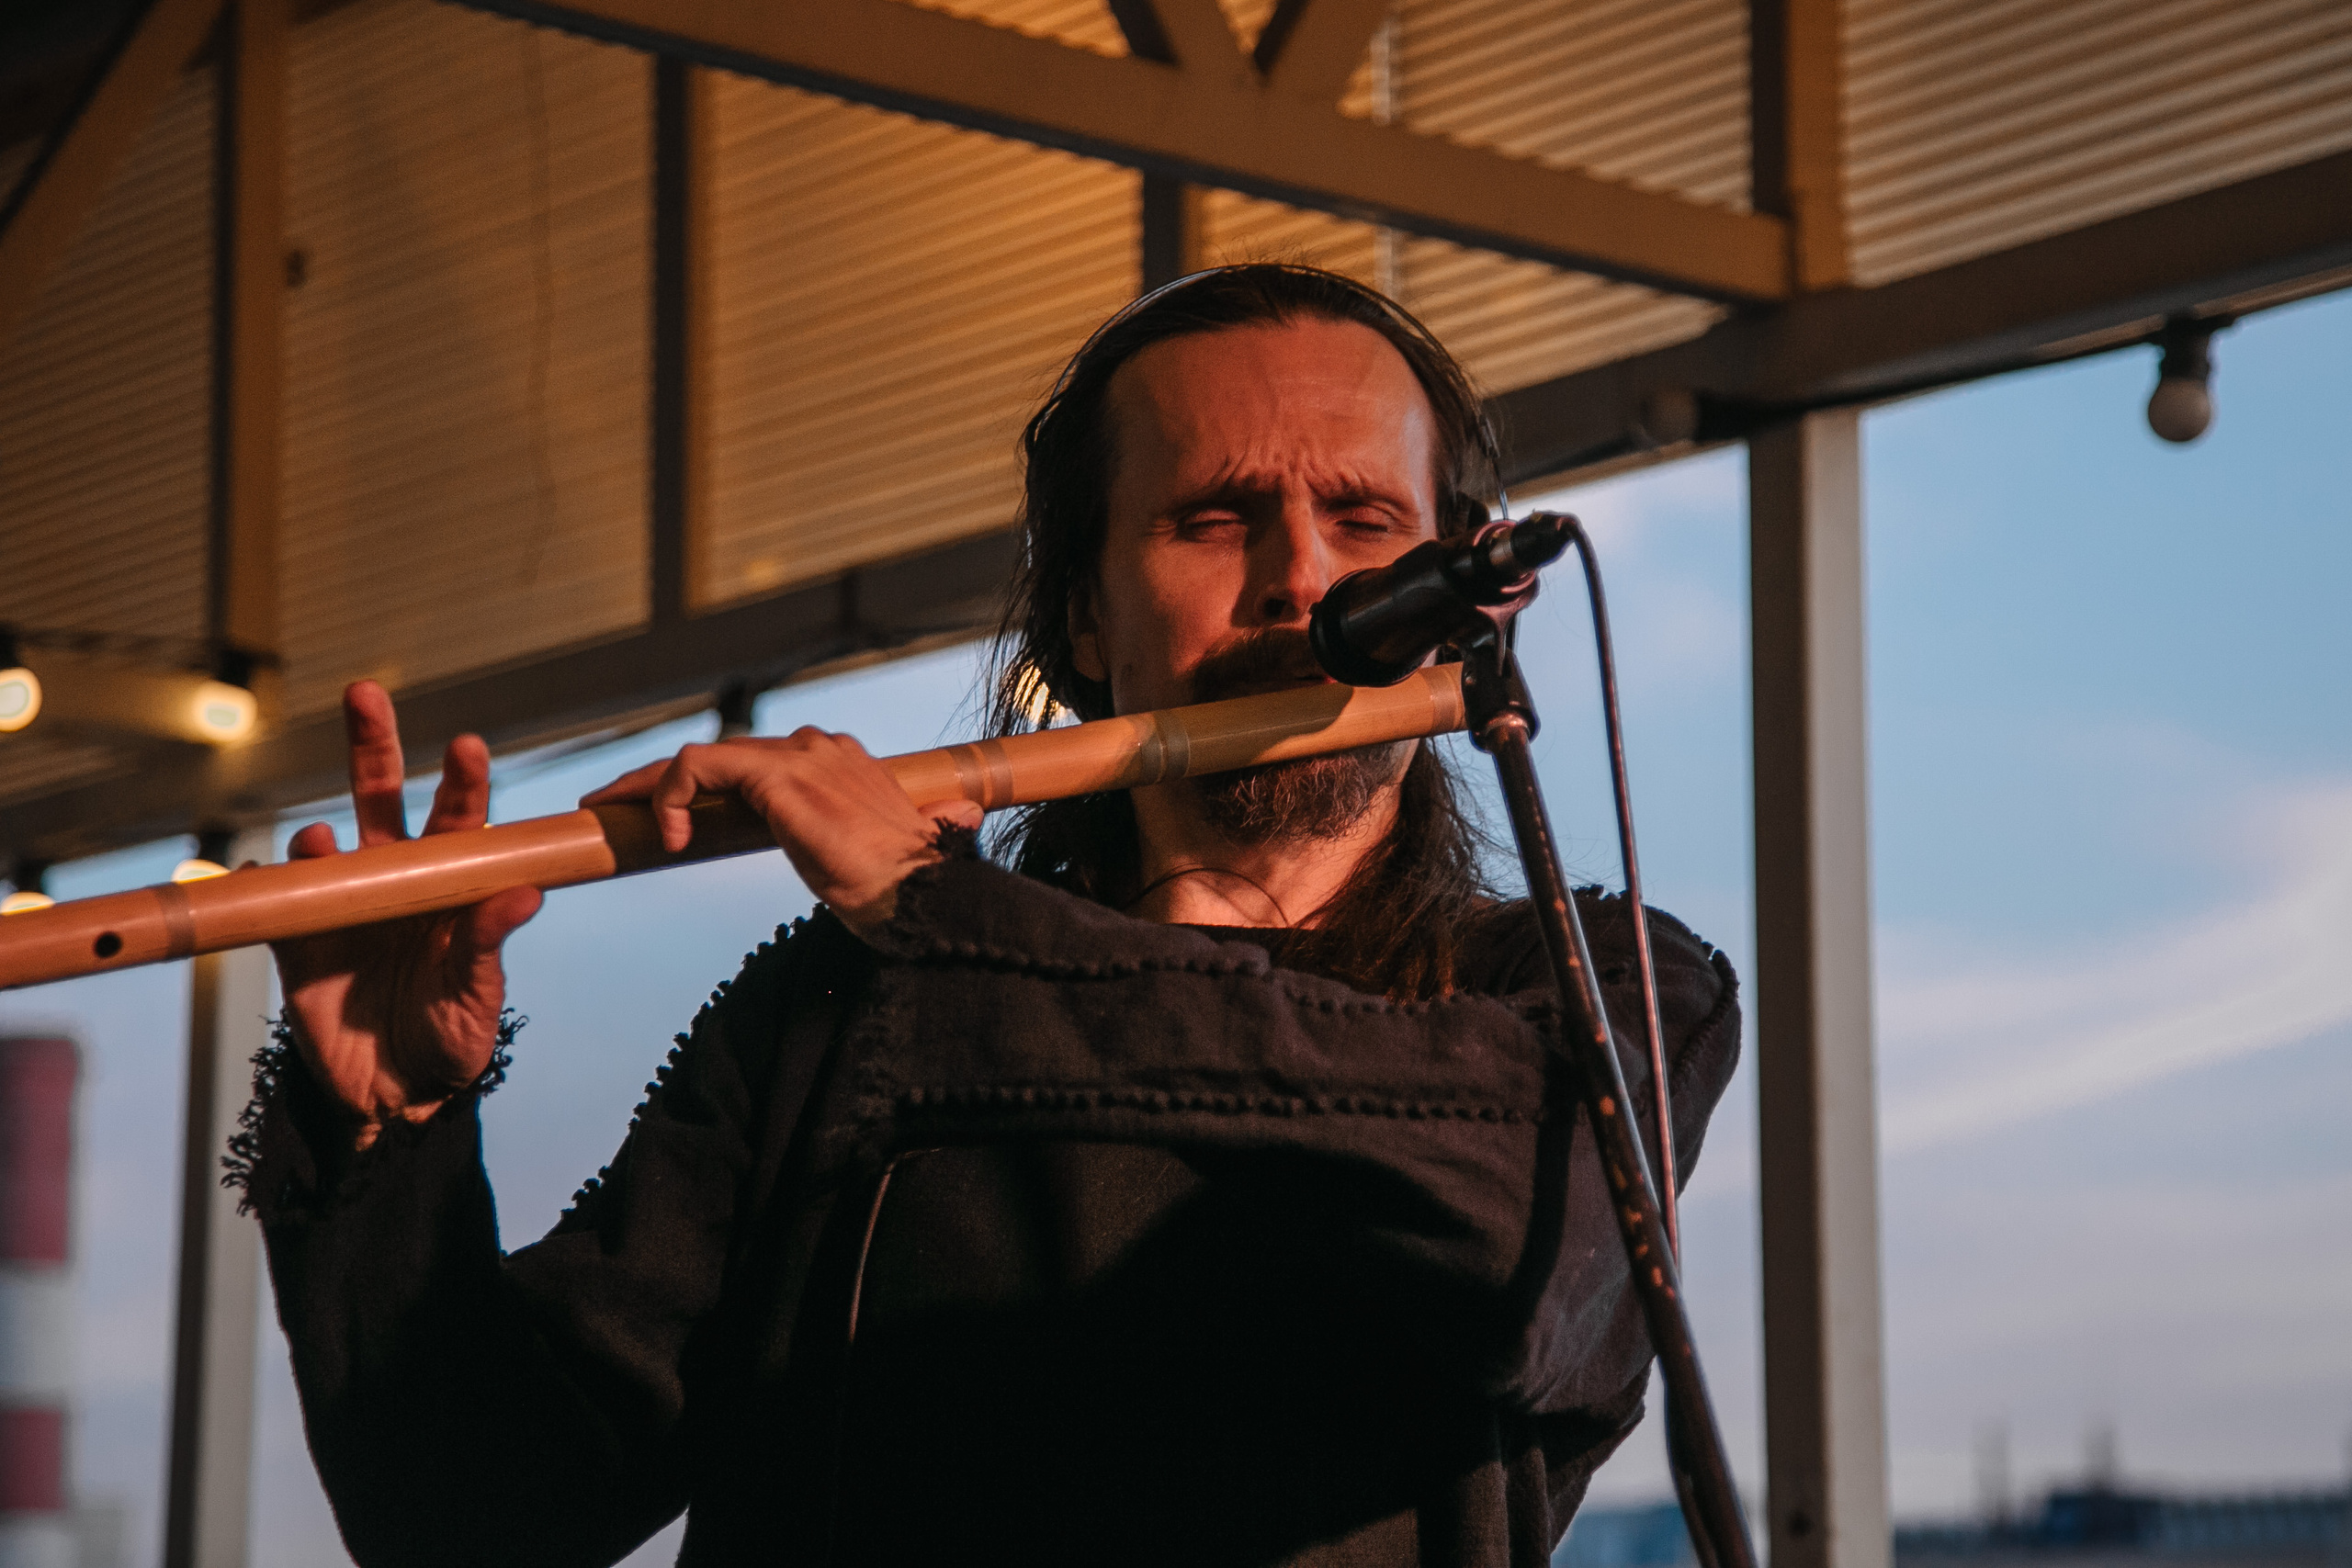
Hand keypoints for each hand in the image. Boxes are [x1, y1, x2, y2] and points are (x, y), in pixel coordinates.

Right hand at [271, 682, 543, 1147]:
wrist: (395, 1096)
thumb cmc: (452, 1037)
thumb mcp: (479, 995)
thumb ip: (491, 944)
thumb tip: (527, 895)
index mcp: (452, 885)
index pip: (459, 819)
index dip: (463, 781)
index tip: (467, 747)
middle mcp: (395, 879)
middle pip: (381, 798)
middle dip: (372, 745)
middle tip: (365, 692)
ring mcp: (342, 904)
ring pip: (323, 844)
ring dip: (320, 836)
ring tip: (323, 839)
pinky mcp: (295, 940)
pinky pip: (276, 899)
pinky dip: (272, 883)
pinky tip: (275, 877)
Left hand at [579, 728, 981, 939]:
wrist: (922, 899)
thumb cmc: (907, 893)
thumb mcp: (880, 857)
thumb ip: (899, 831)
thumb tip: (955, 819)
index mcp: (842, 765)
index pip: (756, 762)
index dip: (705, 786)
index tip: (667, 818)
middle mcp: (821, 749)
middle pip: (721, 755)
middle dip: (659, 780)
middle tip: (613, 807)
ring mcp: (801, 758)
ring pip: (700, 756)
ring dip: (647, 785)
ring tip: (611, 815)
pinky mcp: (779, 778)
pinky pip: (699, 768)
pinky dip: (672, 796)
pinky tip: (668, 840)